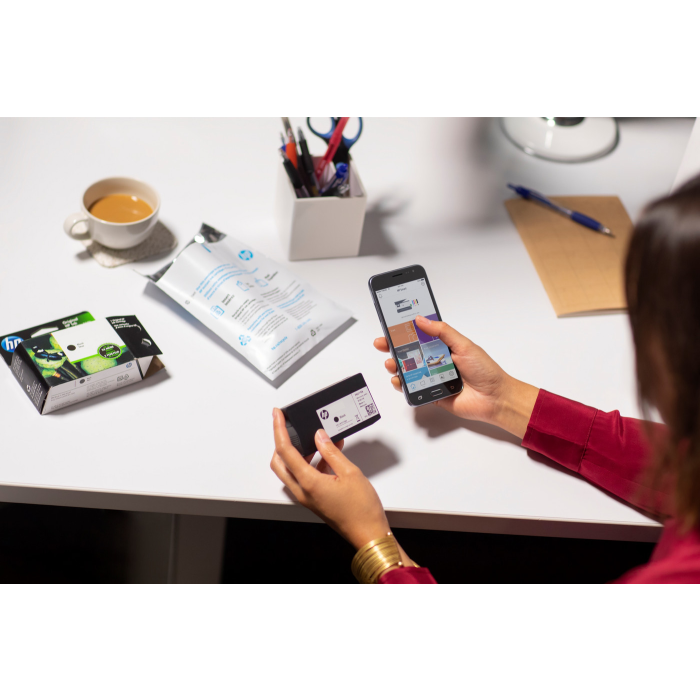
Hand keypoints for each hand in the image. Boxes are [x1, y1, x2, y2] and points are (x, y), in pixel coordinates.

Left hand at [270, 408, 396, 550]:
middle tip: (289, 426)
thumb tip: (320, 436)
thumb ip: (331, 452)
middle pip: (279, 462)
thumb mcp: (350, 473)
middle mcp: (303, 491)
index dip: (279, 430)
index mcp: (308, 483)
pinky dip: (312, 462)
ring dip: (299, 452)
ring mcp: (308, 496)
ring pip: (291, 470)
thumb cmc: (361, 509)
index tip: (278, 415)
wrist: (369, 533)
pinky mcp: (315, 499)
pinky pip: (305, 476)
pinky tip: (330, 453)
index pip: (285, 451)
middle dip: (281, 442)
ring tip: (318, 438)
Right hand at [373, 316, 538, 438]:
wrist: (494, 399)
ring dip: (396, 366)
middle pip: (409, 353)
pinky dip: (402, 385)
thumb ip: (442, 332)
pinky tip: (398, 380)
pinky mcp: (431, 394)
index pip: (420, 336)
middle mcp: (436, 361)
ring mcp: (432, 378)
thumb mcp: (464, 345)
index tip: (391, 326)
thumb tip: (421, 319)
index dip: (404, 331)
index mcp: (444, 346)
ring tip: (391, 362)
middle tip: (382, 343)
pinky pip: (412, 389)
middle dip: (394, 348)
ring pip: (408, 371)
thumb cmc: (485, 371)